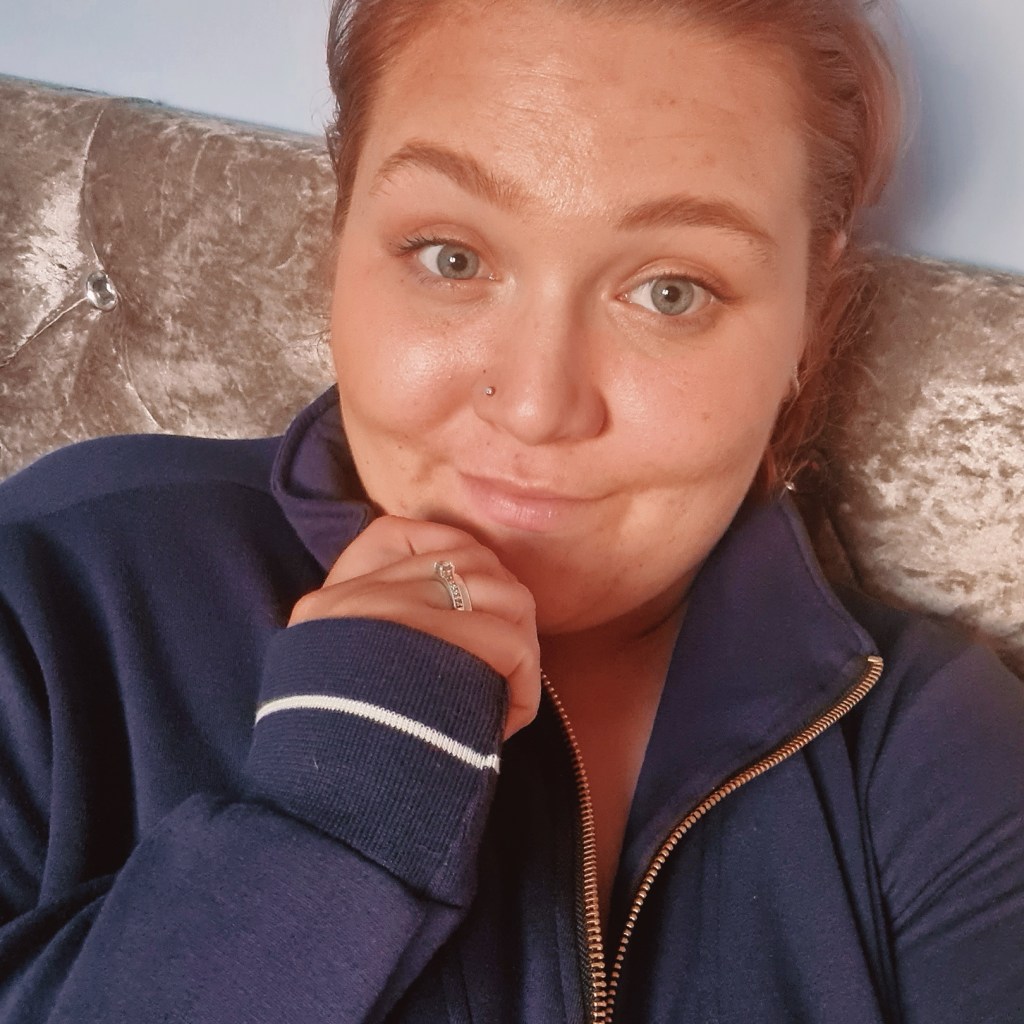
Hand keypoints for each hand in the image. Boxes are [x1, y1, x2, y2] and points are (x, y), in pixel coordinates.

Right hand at [289, 516, 540, 737]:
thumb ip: (384, 636)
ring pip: (499, 595)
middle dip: (504, 608)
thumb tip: (466, 603)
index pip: (401, 533)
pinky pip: (508, 642)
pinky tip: (507, 720)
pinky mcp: (429, 652)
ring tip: (507, 689)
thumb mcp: (349, 686)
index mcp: (328, 604)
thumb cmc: (356, 760)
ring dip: (519, 647)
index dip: (453, 556)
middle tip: (505, 663)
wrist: (329, 822)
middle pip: (467, 560)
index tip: (470, 605)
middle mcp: (350, 598)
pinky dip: (524, 683)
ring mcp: (386, 618)